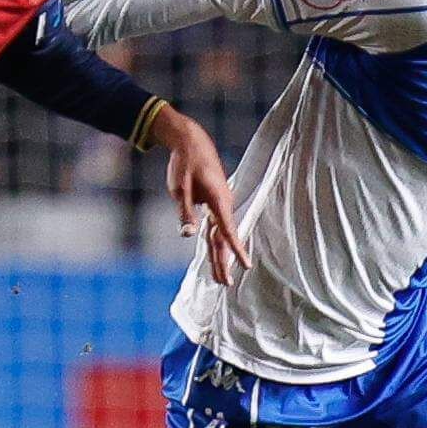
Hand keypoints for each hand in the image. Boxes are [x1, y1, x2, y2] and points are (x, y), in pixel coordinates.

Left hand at [147, 107, 247, 284]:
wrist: (191, 143)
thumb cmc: (185, 163)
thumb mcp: (180, 188)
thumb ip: (185, 212)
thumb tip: (187, 235)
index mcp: (218, 200)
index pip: (228, 230)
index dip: (237, 249)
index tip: (246, 265)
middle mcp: (222, 204)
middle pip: (224, 238)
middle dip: (225, 262)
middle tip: (226, 284)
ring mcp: (218, 205)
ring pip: (220, 236)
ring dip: (220, 256)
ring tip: (221, 278)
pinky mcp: (212, 205)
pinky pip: (215, 229)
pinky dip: (215, 245)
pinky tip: (214, 258)